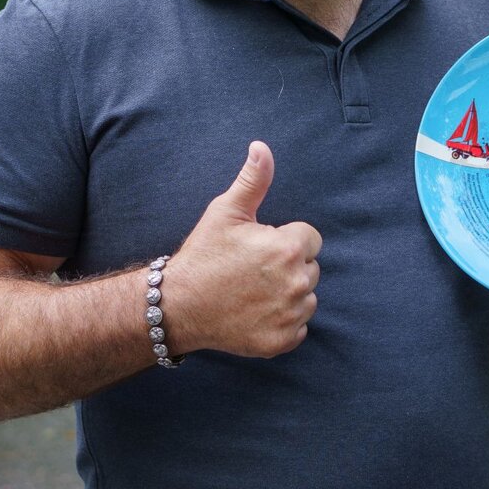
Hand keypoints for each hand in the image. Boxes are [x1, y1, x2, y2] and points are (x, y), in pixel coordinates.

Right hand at [162, 141, 321, 356]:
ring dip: (288, 295)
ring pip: (306, 298)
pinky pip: (298, 327)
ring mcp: (290, 315)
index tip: (260, 247)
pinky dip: (282, 322)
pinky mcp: (282, 341)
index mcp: (288, 248)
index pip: (310, 239)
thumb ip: (253, 179)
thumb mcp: (225, 211)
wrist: (178, 305)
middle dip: (288, 266)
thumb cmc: (203, 254)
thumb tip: (262, 147)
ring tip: (254, 291)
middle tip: (253, 270)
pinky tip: (255, 313)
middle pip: (310, 268)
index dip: (285, 240)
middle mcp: (296, 282)